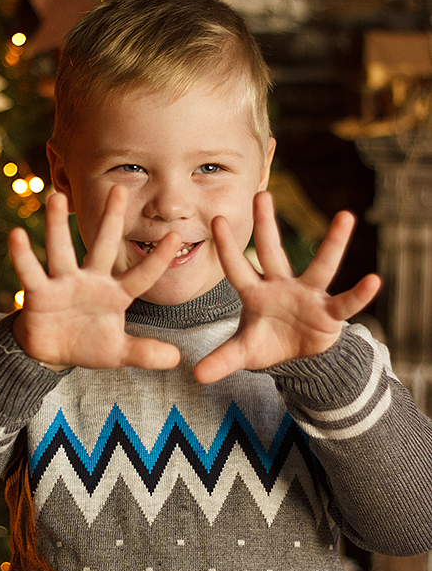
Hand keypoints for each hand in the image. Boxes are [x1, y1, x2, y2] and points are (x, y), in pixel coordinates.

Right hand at [9, 186, 181, 370]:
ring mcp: (63, 283)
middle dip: (110, 219)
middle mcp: (90, 281)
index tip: (176, 236)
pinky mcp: (39, 292)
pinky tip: (15, 235)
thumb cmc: (88, 344)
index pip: (141, 275)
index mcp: (115, 293)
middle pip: (102, 246)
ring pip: (61, 250)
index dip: (158, 259)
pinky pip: (30, 272)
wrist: (52, 351)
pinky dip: (22, 256)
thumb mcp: (118, 353)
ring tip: (56, 197)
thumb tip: (177, 359)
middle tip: (118, 188)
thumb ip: (144, 353)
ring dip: (57, 225)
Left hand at [194, 191, 381, 383]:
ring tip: (345, 216)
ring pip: (321, 266)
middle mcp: (281, 287)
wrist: (298, 359)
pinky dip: (360, 294)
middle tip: (261, 194)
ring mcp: (307, 296)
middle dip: (266, 225)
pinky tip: (373, 281)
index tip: (217, 219)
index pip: (237, 268)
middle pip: (272, 252)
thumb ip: (222, 360)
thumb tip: (196, 376)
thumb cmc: (268, 345)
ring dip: (334, 243)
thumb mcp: (243, 353)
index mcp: (255, 294)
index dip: (228, 247)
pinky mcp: (329, 313)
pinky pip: (345, 303)